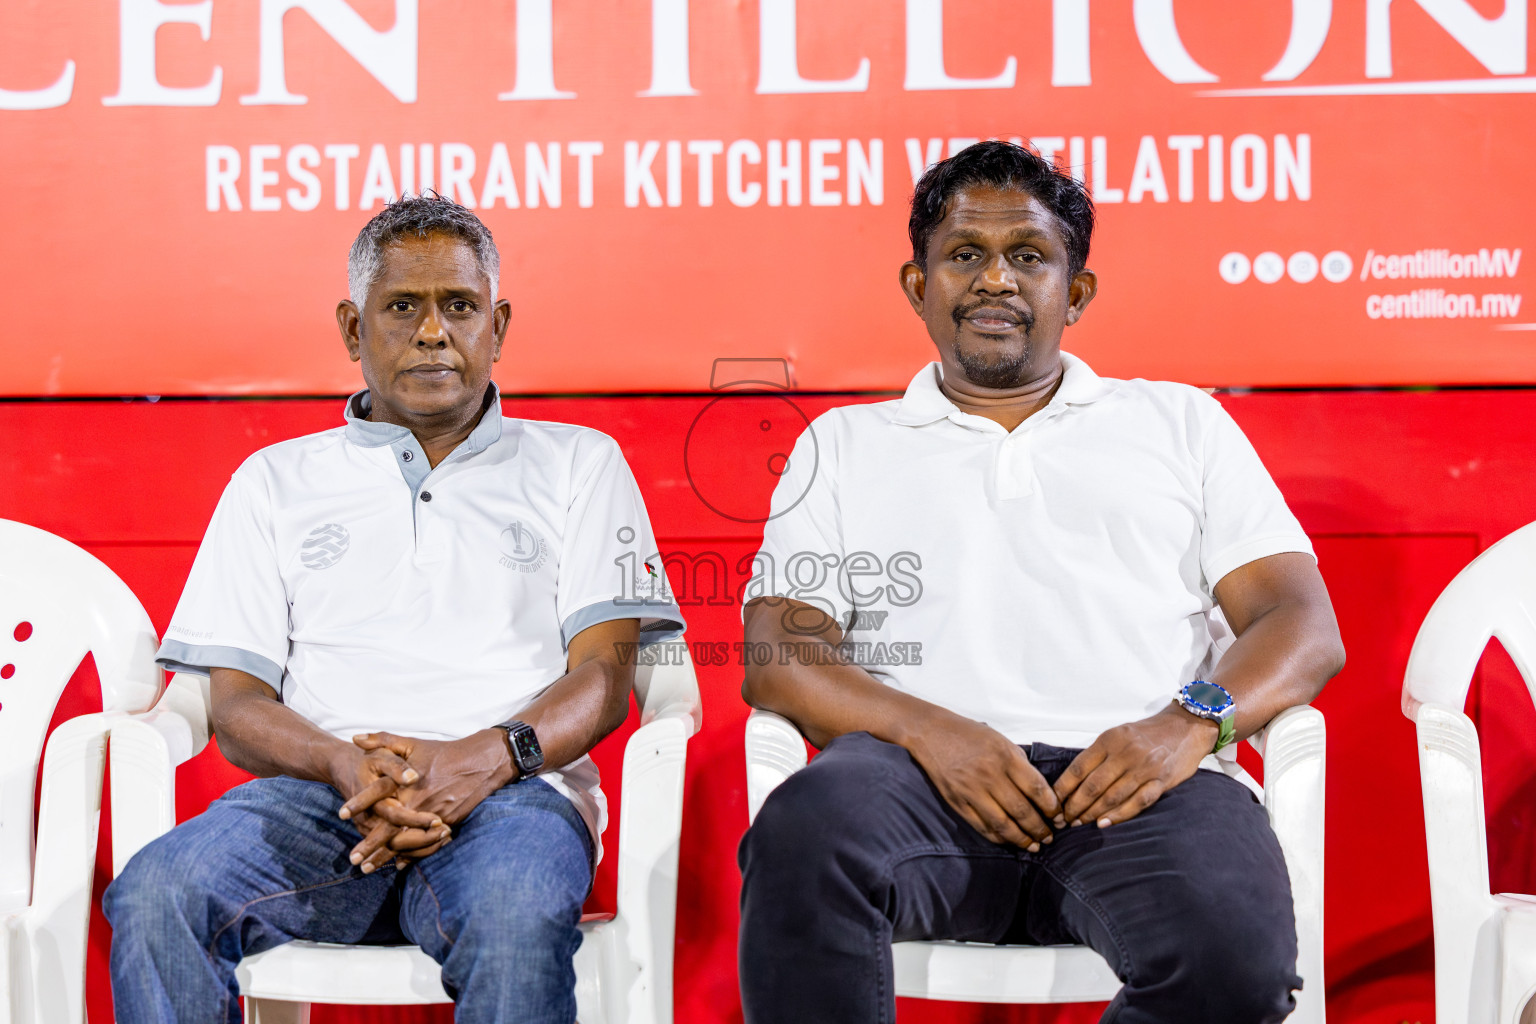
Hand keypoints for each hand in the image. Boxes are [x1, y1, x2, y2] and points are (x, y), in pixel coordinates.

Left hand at [341, 730, 513, 867]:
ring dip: (386, 858)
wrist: (480, 763)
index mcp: (407, 784)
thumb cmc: (442, 752)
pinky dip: (411, 856)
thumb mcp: (411, 743)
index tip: (341, 815)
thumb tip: (354, 738)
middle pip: (389, 830)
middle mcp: (418, 804)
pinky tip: (398, 864)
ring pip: (406, 843)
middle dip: (369, 846)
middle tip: (352, 860)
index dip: (358, 805)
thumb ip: (382, 740)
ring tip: (368, 868)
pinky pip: (426, 845)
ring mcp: (433, 817)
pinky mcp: (447, 825)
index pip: (377, 797)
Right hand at [904, 711, 1062, 850]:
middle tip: (1050, 838)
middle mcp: (989, 775)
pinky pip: (982, 826)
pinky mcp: (957, 802)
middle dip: (1040, 828)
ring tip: (1034, 846)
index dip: (1051, 807)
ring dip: (1022, 839)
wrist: (932, 733)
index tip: (1059, 817)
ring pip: (1003, 824)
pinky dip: (998, 837)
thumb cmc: (969, 734)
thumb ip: (1020, 764)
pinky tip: (1009, 841)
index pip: (1036, 789)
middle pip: (1022, 810)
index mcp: (1004, 757)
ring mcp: (972, 790)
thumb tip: (1039, 792)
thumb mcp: (1001, 740)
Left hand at [1053, 705, 1217, 829]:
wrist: (1187, 726)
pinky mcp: (1161, 781)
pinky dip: (1119, 815)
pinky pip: (1137, 802)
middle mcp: (1126, 753)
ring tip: (1079, 823)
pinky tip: (1105, 823)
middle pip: (1093, 785)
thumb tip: (1073, 781)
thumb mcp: (1119, 735)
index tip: (1053, 801)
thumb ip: (1099, 754)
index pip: (1079, 767)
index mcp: (1110, 739)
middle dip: (1075, 806)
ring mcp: (1144, 768)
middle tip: (1064, 819)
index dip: (1063, 787)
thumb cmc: (1148, 733)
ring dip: (1093, 813)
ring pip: (1112, 796)